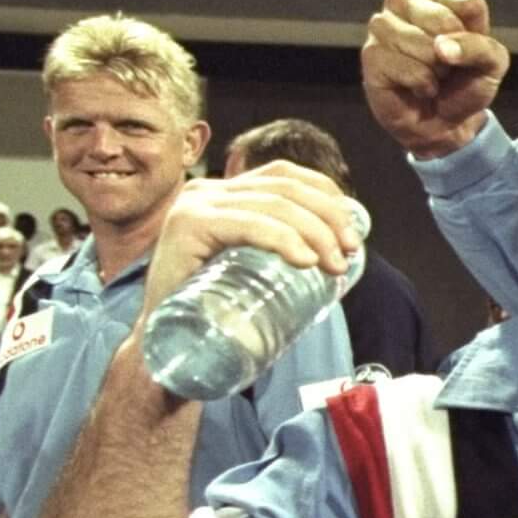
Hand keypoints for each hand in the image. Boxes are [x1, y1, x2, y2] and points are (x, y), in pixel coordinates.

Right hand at [138, 162, 362, 320]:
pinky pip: (247, 224)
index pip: (284, 174)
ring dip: (316, 231)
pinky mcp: (186, 226)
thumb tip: (342, 245)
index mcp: (224, 193)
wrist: (166, 342)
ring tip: (334, 264)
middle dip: (329, 216)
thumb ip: (280, 245)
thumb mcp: (253, 265)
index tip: (351, 230)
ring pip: (273, 204)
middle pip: (284, 187)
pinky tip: (304, 260)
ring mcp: (194, 205)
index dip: (326, 193)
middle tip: (350, 251)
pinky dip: (282, 239)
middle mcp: (206, 190)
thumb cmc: (216, 309)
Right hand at [362, 0, 512, 157]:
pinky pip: (409, 69)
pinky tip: (419, 87)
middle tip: (447, 66)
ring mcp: (382, 26)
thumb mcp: (491, 64)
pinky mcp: (371, 54)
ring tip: (432, 76)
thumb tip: (441, 47)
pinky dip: (423, 85)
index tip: (467, 49)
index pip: (469, 5)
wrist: (443, 123)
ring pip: (425, 46)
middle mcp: (404, 2)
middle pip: (445, 21)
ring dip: (437, 71)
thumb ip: (479, 47)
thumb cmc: (465, 84)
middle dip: (455, 54)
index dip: (477, 36)